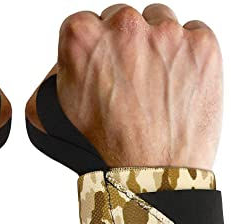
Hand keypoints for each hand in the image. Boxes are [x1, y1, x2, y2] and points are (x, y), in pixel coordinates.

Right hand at [26, 4, 222, 168]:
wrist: (150, 175)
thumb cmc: (104, 150)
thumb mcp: (47, 118)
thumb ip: (47, 81)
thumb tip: (61, 67)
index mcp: (82, 39)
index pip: (84, 24)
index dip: (91, 50)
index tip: (99, 68)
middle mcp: (124, 28)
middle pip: (121, 21)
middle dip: (121, 46)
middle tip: (125, 83)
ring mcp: (167, 35)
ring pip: (158, 23)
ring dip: (154, 47)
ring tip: (151, 87)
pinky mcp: (202, 46)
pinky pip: (192, 35)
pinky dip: (185, 56)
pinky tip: (174, 86)